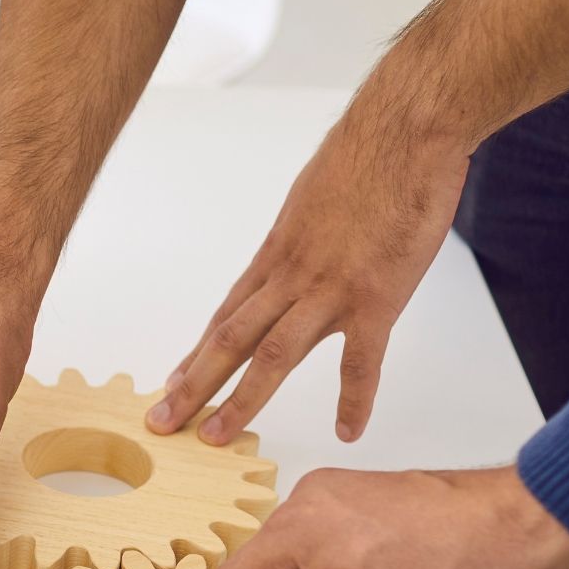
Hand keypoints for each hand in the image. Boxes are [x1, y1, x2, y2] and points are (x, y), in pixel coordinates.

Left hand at [144, 109, 469, 445]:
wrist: (405, 130)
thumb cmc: (365, 156)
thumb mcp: (312, 198)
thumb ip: (301, 237)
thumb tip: (297, 251)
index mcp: (276, 255)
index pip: (226, 315)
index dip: (196, 353)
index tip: (171, 382)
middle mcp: (290, 276)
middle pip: (230, 340)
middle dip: (192, 385)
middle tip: (163, 421)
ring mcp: (329, 290)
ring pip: (272, 355)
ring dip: (241, 400)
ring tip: (216, 437)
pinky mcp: (377, 297)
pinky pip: (360, 360)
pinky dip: (353, 400)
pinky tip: (346, 430)